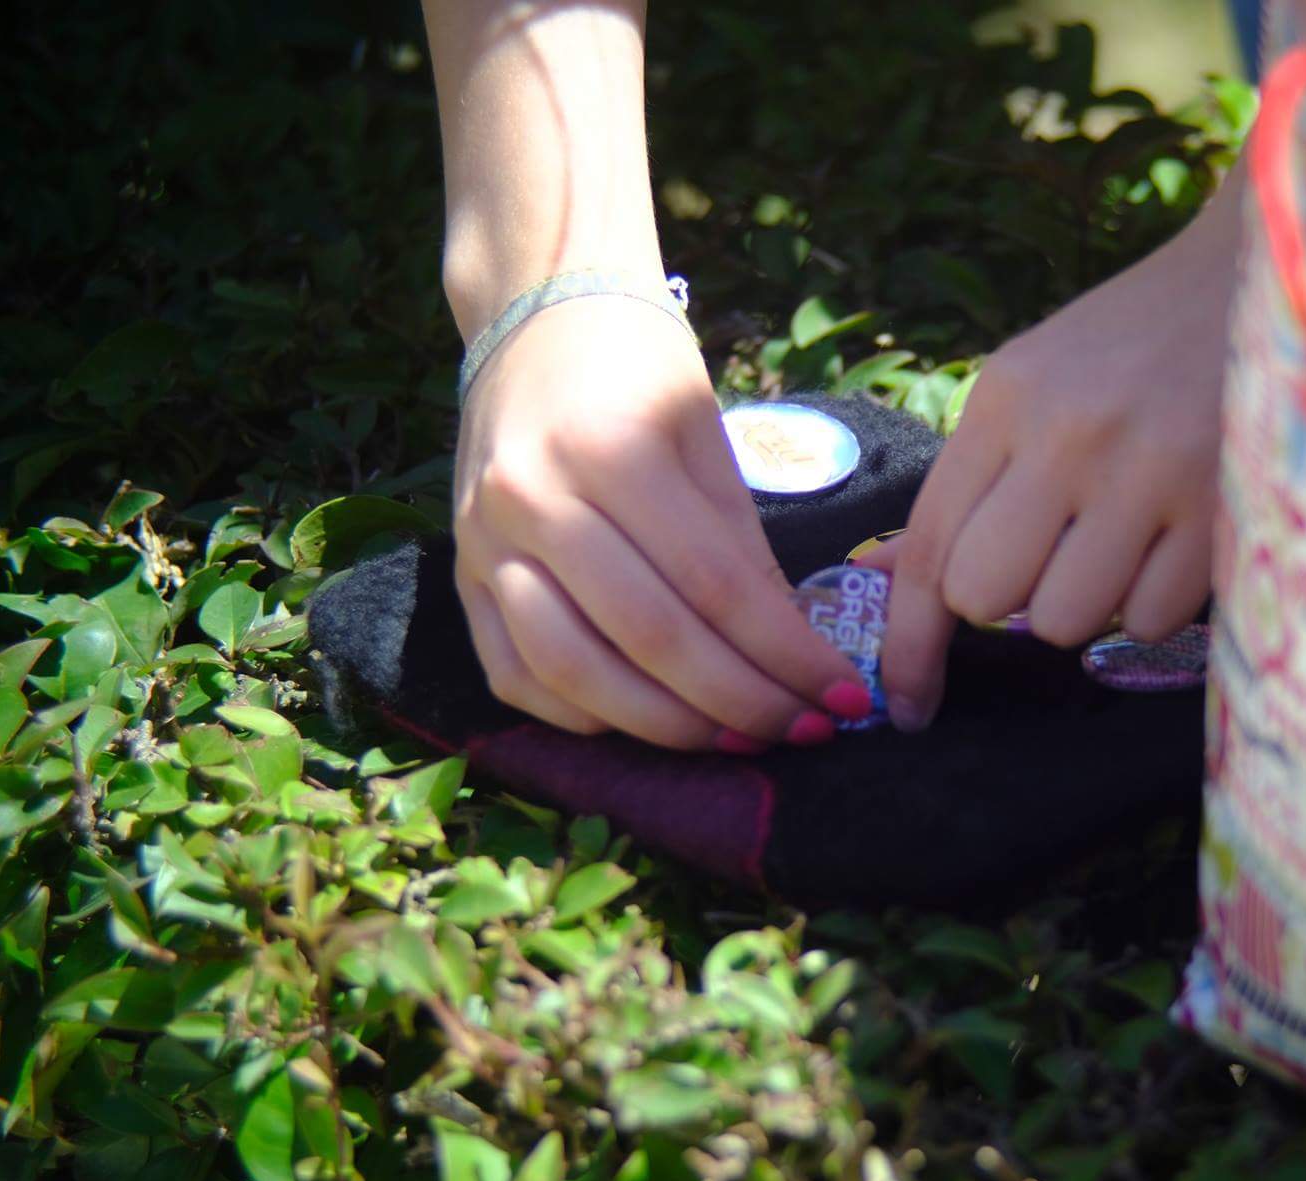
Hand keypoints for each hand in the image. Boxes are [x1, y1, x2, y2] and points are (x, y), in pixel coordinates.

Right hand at [452, 297, 870, 750]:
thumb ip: (739, 544)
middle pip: (649, 638)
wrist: (534, 316)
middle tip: (803, 733)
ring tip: (736, 740)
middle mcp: (535, 500)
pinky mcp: (461, 576)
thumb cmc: (639, 370)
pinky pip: (516, 675)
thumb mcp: (705, 436)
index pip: (716, 586)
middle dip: (739, 702)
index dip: (786, 655)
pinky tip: (648, 724)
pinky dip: (584, 715)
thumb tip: (791, 652)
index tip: (844, 700)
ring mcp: (485, 543)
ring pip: (574, 671)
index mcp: (611, 451)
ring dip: (665, 726)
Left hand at [870, 172, 1242, 730]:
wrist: (1263, 277)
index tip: (905, 704)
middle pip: (986, 597)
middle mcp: (1068, 434)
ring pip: (1067, 620)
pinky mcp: (1223, 507)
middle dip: (1009, 599)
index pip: (931, 544)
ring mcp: (1149, 471)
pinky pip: (1149, 621)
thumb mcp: (1032, 384)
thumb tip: (887, 579)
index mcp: (1006, 399)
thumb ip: (967, 484)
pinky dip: (1151, 603)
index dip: (908, 640)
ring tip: (1119, 539)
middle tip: (1050, 554)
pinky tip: (1170, 543)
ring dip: (1084, 603)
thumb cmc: (1133, 342)